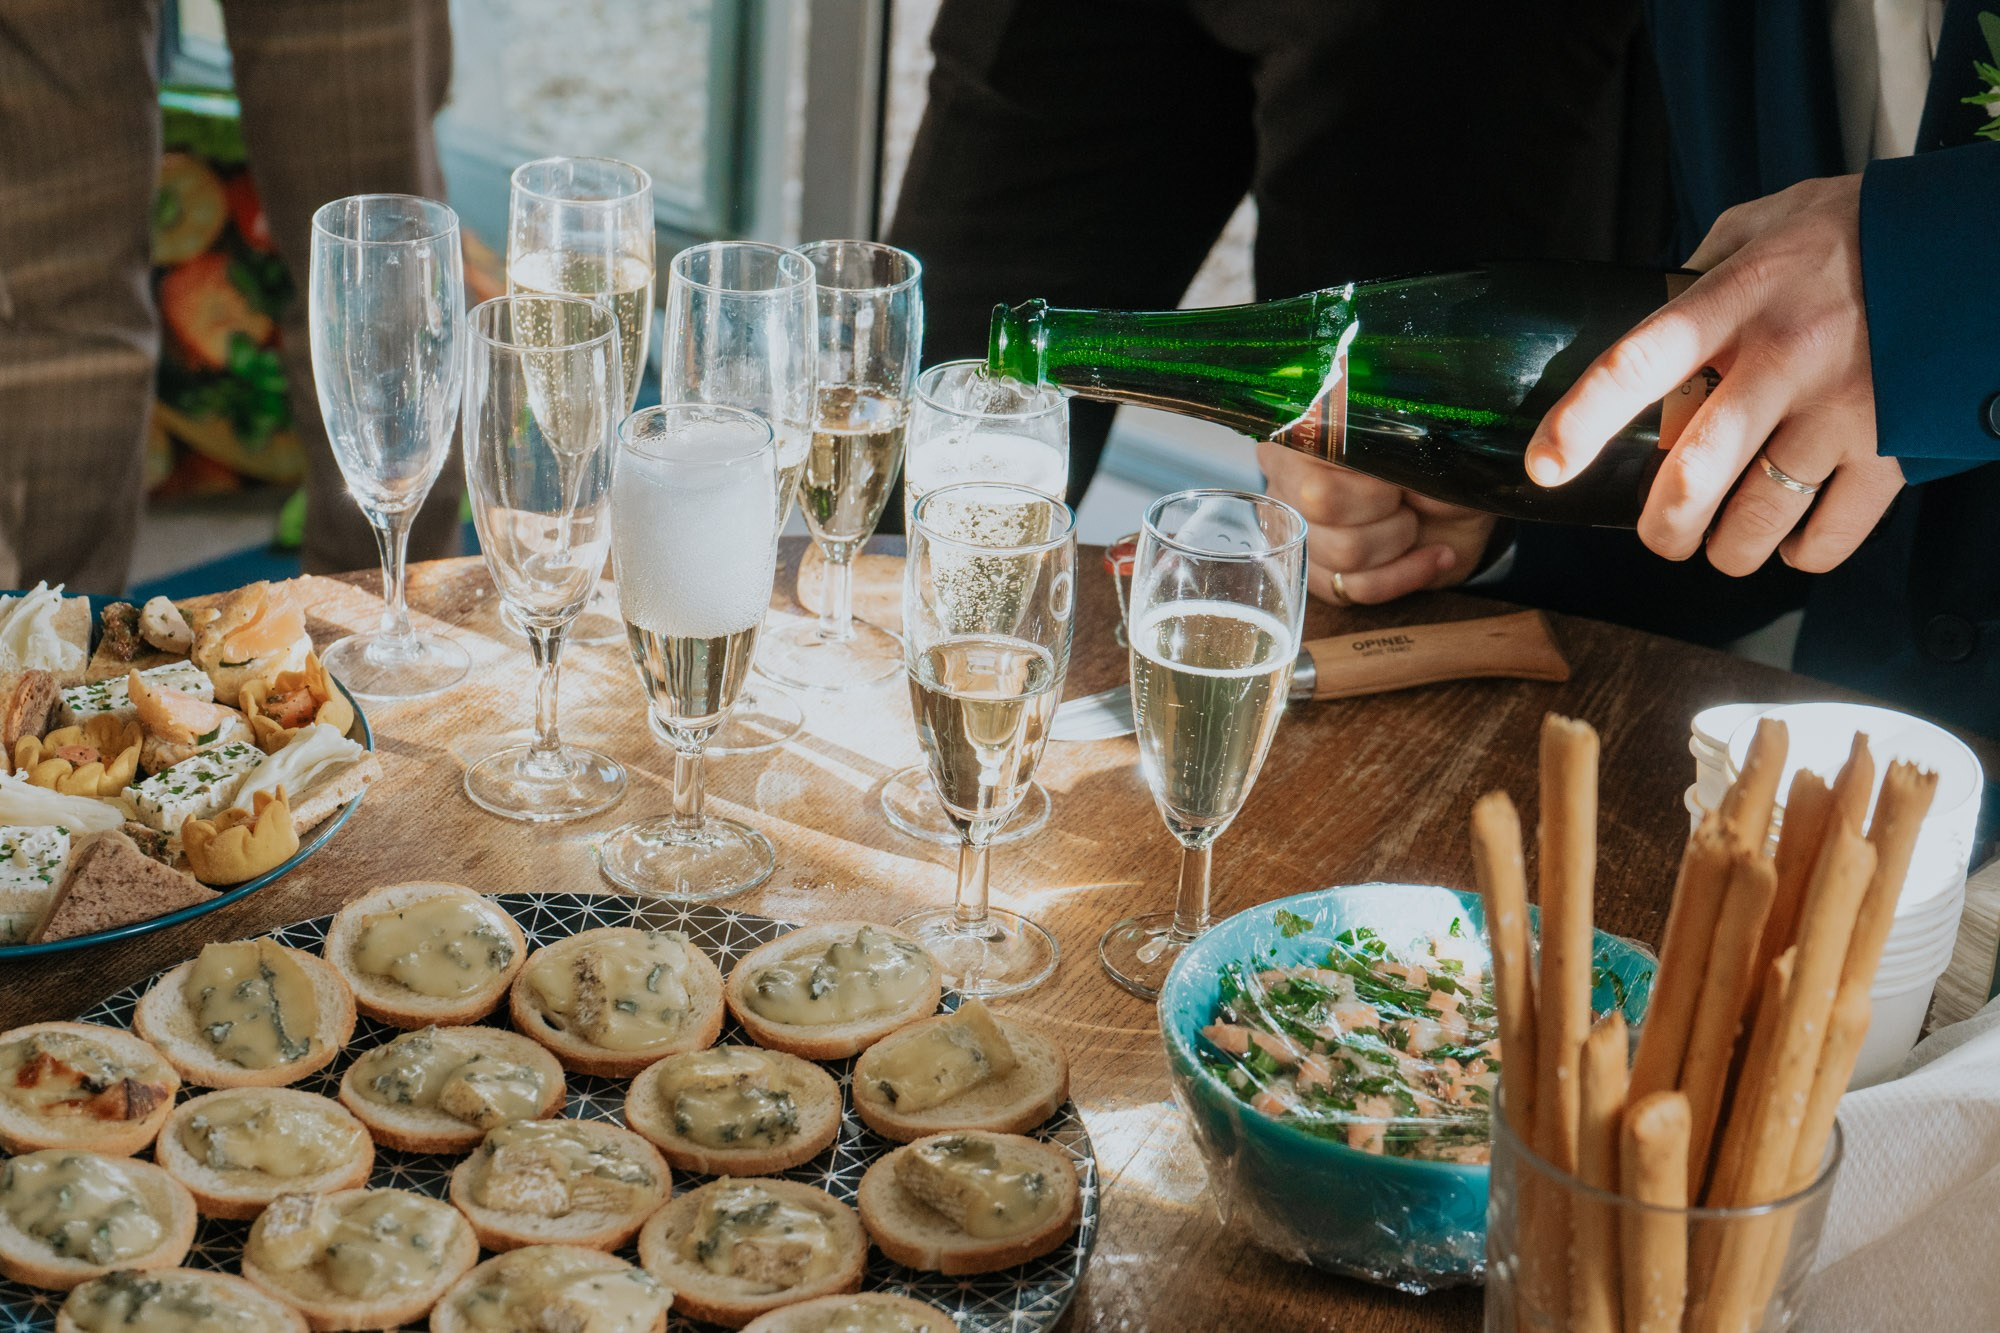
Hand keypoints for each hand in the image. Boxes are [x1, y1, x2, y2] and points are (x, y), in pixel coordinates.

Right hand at [1259, 442, 1495, 604]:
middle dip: (1385, 506)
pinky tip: (1432, 556)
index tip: (1400, 473)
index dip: (1369, 472)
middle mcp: (1287, 478)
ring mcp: (1297, 531)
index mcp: (1306, 431)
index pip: (1317, 449)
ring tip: (1415, 524)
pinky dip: (1404, 574)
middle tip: (1407, 498)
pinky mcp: (1317, 576)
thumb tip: (1389, 460)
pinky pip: (1354, 588)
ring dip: (1398, 541)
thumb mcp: (1431, 442)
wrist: (1459, 507)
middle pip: (1320, 503)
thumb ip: (1401, 444)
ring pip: (1342, 551)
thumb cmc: (1439, 466)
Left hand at [1522, 173, 1902, 574]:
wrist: (1981, 242)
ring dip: (1728, 551)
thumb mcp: (1766, 222)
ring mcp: (1843, 408)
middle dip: (1662, 528)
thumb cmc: (1856, 233)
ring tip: (1722, 545)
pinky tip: (1793, 541)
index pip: (1640, 362)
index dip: (1582, 421)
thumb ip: (1697, 275)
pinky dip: (1801, 554)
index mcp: (1739, 296)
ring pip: (1758, 521)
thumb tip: (1643, 330)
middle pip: (1694, 475)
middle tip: (1660, 536)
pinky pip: (1830, 535)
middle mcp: (1786, 356)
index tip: (1546, 466)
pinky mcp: (1894, 446)